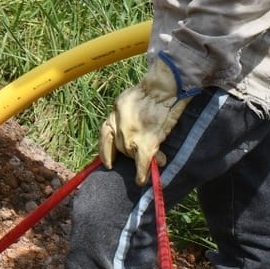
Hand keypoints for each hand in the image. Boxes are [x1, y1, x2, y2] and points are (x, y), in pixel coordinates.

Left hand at [99, 58, 192, 185]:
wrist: (165, 88)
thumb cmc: (152, 92)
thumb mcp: (130, 100)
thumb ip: (126, 114)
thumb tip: (129, 128)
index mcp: (115, 110)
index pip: (105, 133)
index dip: (105, 149)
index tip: (107, 162)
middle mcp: (118, 122)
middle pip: (119, 144)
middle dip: (127, 153)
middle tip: (137, 157)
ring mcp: (130, 133)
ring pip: (130, 153)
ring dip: (138, 160)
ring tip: (145, 167)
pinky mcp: (146, 141)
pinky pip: (141, 161)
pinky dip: (142, 172)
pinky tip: (141, 180)